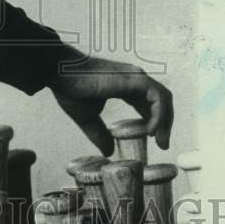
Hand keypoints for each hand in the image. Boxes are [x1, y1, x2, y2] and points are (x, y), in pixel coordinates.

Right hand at [51, 54, 173, 155]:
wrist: (58, 72)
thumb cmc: (69, 88)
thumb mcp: (87, 117)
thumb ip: (99, 133)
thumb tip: (107, 152)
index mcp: (125, 85)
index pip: (149, 102)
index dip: (155, 120)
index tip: (153, 139)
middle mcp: (134, 78)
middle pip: (161, 100)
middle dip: (166, 123)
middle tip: (163, 144)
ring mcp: (136, 76)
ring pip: (164, 98)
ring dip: (166, 120)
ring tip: (160, 140)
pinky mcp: (134, 79)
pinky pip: (157, 97)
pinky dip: (159, 114)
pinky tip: (151, 130)